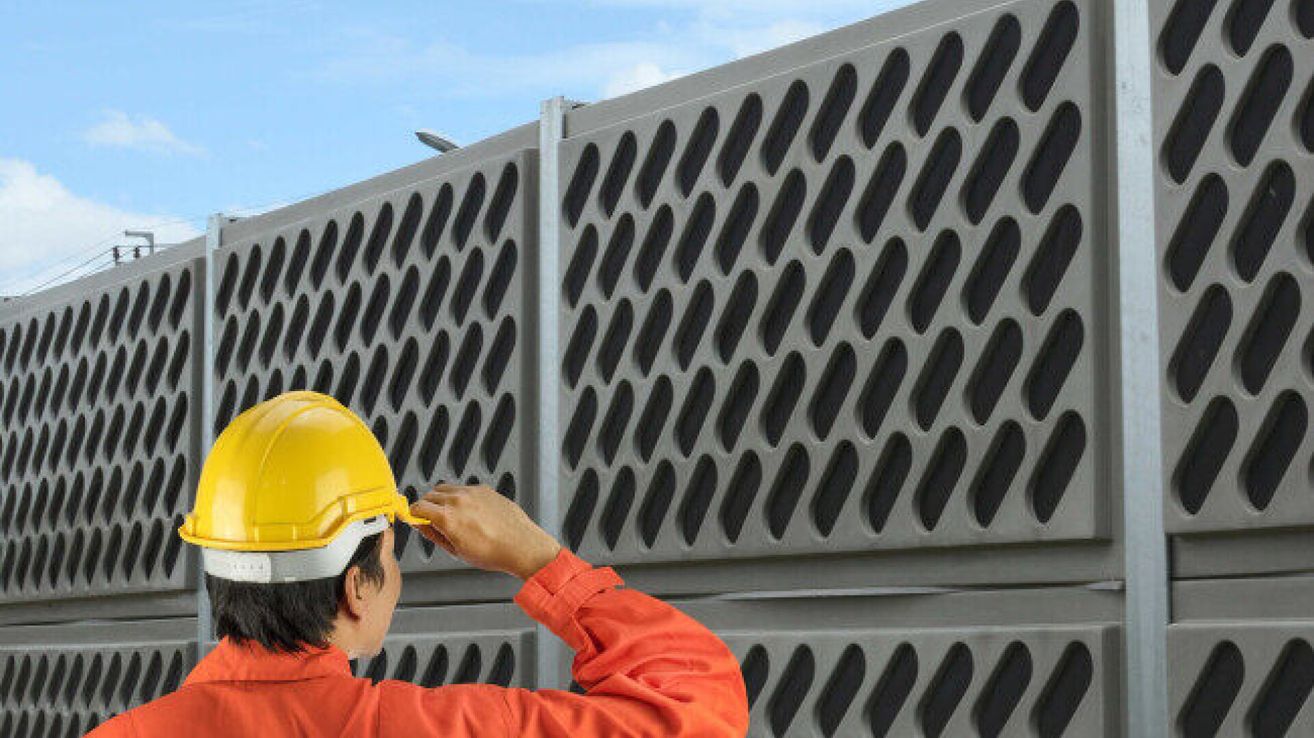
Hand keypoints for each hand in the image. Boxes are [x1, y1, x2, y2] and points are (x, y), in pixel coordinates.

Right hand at [408, 484, 562, 579]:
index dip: (413, 515)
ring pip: (445, 489)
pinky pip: (463, 488)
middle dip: (426, 507)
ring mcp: (472, 492)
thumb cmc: (494, 553)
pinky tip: (468, 512)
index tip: (415, 519)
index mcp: (447, 517)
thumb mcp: (456, 550)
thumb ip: (435, 535)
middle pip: (429, 495)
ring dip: (441, 499)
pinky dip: (459, 497)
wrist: (521, 545)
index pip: (417, 507)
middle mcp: (458, 500)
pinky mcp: (484, 489)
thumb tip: (422, 526)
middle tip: (432, 520)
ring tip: (450, 516)